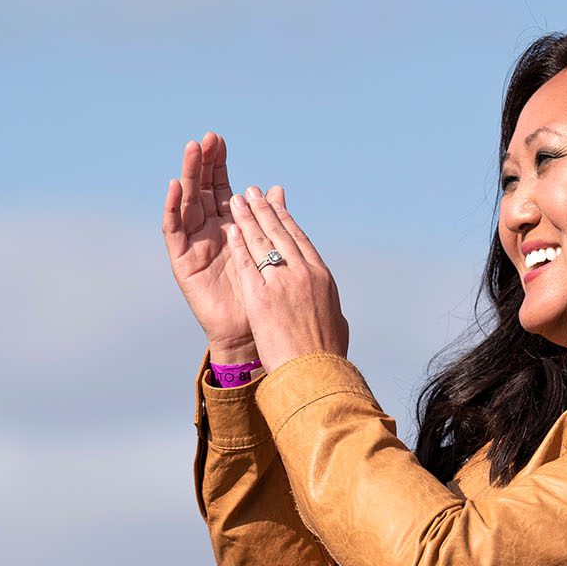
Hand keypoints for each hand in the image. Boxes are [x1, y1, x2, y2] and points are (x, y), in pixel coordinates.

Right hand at [162, 132, 256, 361]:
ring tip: (191, 151)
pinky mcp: (181, 260)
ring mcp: (193, 243)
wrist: (250, 330)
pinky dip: (172, 207)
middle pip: (201, 189)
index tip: (220, 139)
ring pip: (187, 202)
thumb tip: (277, 189)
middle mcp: (208, 230)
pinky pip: (174, 230)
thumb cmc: (259, 292)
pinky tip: (175, 187)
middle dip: (203, 163)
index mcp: (229, 225)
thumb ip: (268, 219)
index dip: (219, 164)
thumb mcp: (265, 250)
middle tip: (206, 138)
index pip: (220, 187)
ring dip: (187, 176)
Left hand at [222, 185, 349, 371]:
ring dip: (248, 218)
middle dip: (264, 210)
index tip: (276, 206)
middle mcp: (304, 274)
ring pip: (262, 242)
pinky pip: (247, 263)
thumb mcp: (335, 325)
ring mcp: (283, 284)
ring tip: (236, 200)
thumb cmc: (327, 355)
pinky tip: (231, 229)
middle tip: (253, 192)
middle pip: (280, 234)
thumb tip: (335, 313)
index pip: (300, 241)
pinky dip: (239, 244)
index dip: (286, 220)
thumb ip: (331, 312)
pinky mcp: (262, 297)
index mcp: (322, 278)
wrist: (316, 373)